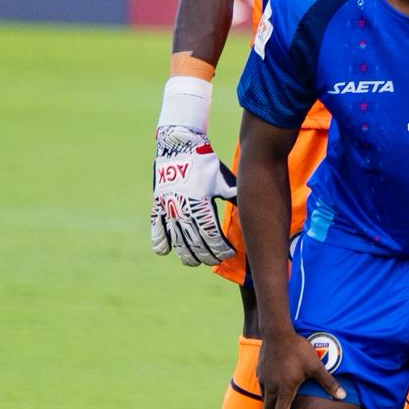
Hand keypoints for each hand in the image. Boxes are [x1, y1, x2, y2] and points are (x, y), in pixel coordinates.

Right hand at [150, 126, 237, 265]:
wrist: (179, 146)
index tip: (229, 253)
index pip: (212, 236)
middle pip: (194, 243)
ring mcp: (167, 208)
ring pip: (176, 241)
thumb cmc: (207, 164)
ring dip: (186, 254)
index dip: (221, 249)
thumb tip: (253, 210)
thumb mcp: (225, 181)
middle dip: (206, 255)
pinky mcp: (157, 205)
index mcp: (201, 203)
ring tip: (195, 261)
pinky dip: (161, 242)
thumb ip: (236, 197)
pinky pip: (156, 229)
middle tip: (215, 260)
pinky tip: (167, 251)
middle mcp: (182, 208)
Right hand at [257, 331, 340, 408]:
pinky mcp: (259, 373)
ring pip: (265, 401)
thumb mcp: (316, 366)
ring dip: (271, 408)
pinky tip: (277, 390)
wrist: (277, 334)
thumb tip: (342, 396)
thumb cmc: (298, 350)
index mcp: (285, 390)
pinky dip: (269, 395)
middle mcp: (271, 389)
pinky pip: (263, 389)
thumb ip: (329, 382)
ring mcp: (263, 381)